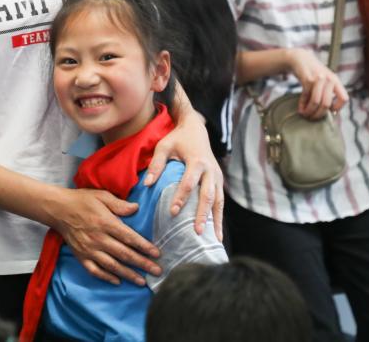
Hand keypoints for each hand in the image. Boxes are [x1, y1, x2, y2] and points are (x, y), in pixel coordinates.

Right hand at [48, 187, 160, 285]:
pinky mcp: (81, 256)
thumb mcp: (102, 196)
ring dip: (128, 274)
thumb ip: (119, 204)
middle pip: (124, 254)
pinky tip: (118, 281)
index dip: (144, 247)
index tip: (157, 254)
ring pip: (112, 266)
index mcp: (106, 223)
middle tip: (157, 271)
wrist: (58, 209)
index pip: (129, 238)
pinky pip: (95, 271)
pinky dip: (107, 277)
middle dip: (142, 263)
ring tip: (142, 281)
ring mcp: (89, 249)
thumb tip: (136, 208)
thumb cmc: (82, 200)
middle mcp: (99, 238)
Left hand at [145, 115, 223, 240]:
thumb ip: (156, 164)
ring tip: (213, 239)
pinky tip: (216, 233)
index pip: (188, 183)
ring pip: (218, 201)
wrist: (196, 129)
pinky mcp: (219, 181)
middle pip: (207, 195)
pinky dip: (219, 217)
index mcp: (197, 161)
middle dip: (202, 214)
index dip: (181, 198)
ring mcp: (217, 176)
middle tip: (196, 232)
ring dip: (216, 220)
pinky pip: (221, 201)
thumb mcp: (163, 146)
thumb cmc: (177, 139)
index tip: (173, 212)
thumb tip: (147, 185)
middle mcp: (210, 170)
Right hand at [286, 48, 348, 119]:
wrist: (300, 59)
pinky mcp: (308, 79)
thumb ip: (328, 92)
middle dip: (319, 114)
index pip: (344, 98)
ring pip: (316, 102)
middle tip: (313, 118)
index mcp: (336, 81)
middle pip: (327, 104)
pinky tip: (300, 108)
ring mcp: (319, 79)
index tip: (330, 112)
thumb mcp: (324, 80)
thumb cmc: (313, 73)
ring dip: (309, 111)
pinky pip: (306, 97)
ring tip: (305, 114)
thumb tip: (330, 113)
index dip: (338, 108)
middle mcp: (329, 80)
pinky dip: (302, 105)